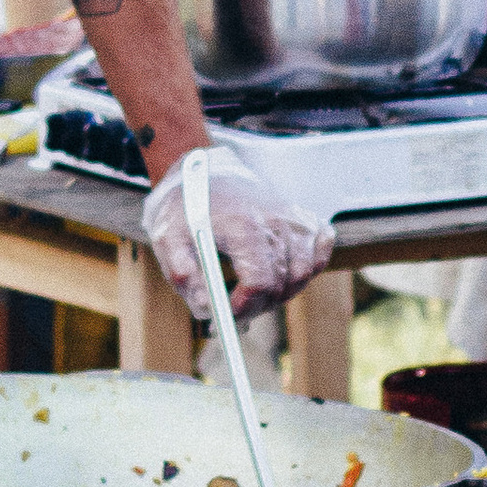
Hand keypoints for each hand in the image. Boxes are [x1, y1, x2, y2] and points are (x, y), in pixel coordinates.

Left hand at [141, 140, 335, 320]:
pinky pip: (320, 254)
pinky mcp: (305, 218)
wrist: (206, 171)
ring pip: (303, 274)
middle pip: (282, 283)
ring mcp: (295, 218)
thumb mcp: (167, 239)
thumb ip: (183, 275)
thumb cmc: (186, 207)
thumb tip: (207, 308)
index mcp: (242, 225)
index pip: (259, 282)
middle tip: (234, 310)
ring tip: (252, 291)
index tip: (225, 316)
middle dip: (258, 306)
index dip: (244, 307)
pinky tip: (281, 270)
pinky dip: (306, 270)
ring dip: (281, 292)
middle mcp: (275, 220)